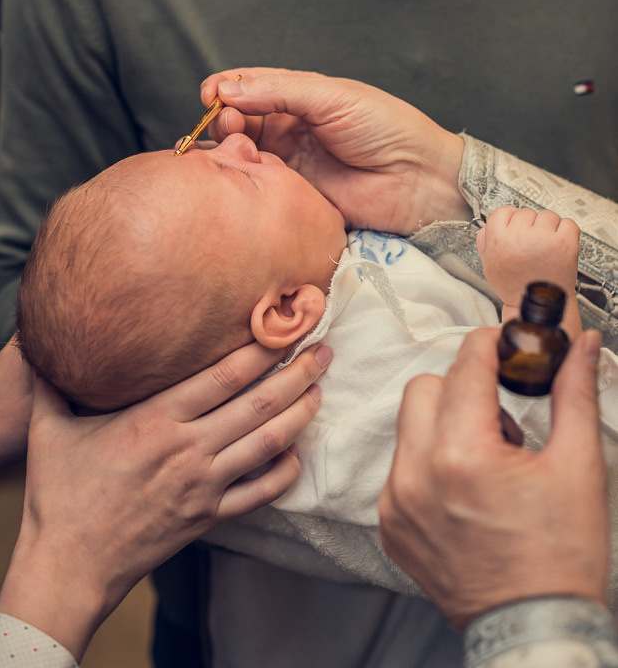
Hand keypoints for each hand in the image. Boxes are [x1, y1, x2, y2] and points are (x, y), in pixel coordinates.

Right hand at [0, 340, 330, 659]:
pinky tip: (297, 452)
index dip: (260, 349)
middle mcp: (187, 448)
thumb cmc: (58, 495)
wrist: (67, 565)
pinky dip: (285, 472)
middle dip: (297, 374)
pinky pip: (260, 493)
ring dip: (300, 415)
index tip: (284, 327)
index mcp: (154, 420)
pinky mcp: (208, 517)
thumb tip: (40, 344)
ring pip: (267, 443)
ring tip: (321, 390)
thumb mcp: (48, 430)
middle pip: (257, 403)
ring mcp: (202, 485)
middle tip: (325, 350)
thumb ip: (50, 383)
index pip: (222, 375)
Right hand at [201, 68, 469, 234]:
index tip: (210, 93)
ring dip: (229, 144)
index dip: (226, 87)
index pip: (251, 85)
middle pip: (240, 117)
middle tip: (225, 121)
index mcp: (302, 94)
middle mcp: (291, 126)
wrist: (418, 181)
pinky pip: (257, 182)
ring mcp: (290, 160)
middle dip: (224, 115)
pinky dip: (241, 175)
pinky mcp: (292, 193)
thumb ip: (279, 91)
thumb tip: (229, 89)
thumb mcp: (332, 97)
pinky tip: (237, 169)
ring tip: (232, 142)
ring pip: (244, 149)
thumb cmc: (386, 129)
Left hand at [378, 328, 607, 628]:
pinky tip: (465, 488)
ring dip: (444, 423)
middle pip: (427, 386)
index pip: (466, 365)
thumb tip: (579, 345)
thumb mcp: (578, 466)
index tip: (506, 345)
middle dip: (464, 387)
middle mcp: (417, 472)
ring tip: (486, 458)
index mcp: (463, 453)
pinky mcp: (390, 523)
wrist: (534, 626)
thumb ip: (574, 393)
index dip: (490, 345)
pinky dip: (428, 463)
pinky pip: (400, 466)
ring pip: (409, 424)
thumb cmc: (561, 555)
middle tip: (502, 418)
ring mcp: (397, 500)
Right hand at [477, 207, 580, 330]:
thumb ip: (484, 241)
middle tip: (531, 244)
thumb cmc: (516, 285)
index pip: (503, 211)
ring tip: (545, 246)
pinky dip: (567, 231)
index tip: (516, 227)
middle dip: (530, 226)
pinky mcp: (564, 242)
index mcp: (498, 239)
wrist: (540, 304)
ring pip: (547, 215)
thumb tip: (488, 226)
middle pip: (526, 212)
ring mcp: (543, 238)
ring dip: (548, 227)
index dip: (510, 219)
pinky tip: (559, 244)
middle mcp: (520, 236)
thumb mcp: (488, 265)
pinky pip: (568, 222)